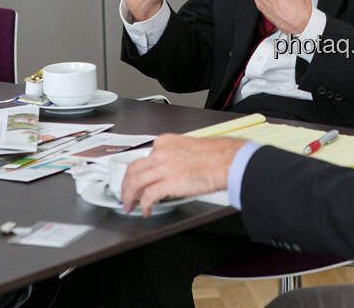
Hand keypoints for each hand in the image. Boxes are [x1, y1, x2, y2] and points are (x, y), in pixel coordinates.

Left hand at [120, 135, 244, 216]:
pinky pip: (148, 196)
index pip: (143, 157)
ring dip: (128, 197)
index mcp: (166, 142)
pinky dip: (144, 205)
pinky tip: (146, 210)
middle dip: (125, 185)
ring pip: (134, 183)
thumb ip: (176, 155)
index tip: (135, 179)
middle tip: (125, 195)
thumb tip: (171, 169)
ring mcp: (163, 167)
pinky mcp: (169, 183)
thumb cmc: (217, 155)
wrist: (228, 160)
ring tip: (129, 205)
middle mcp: (161, 152)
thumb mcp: (190, 147)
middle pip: (132, 170)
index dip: (136, 172)